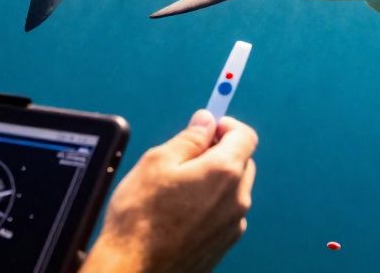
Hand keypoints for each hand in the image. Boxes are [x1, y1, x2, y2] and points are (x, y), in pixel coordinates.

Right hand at [82, 110, 257, 272]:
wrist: (134, 270)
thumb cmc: (140, 216)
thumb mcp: (157, 162)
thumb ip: (189, 138)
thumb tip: (207, 122)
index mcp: (225, 172)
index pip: (245, 136)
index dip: (226, 125)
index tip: (207, 126)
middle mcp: (237, 200)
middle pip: (242, 162)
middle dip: (220, 152)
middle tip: (188, 156)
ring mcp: (232, 226)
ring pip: (233, 190)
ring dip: (215, 181)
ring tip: (178, 189)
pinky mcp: (223, 245)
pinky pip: (224, 214)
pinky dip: (210, 206)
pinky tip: (181, 213)